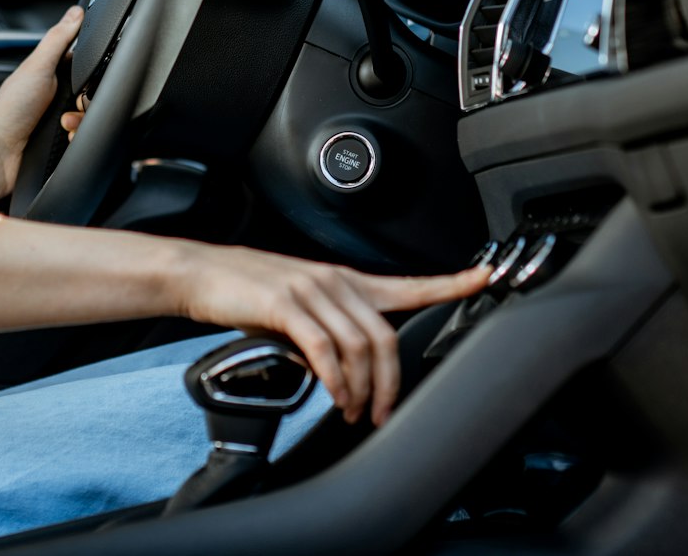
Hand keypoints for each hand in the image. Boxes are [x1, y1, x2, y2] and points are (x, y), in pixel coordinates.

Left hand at [0, 7, 82, 205]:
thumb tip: (75, 12)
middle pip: (90, 93)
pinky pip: (84, 139)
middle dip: (86, 100)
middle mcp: (52, 97)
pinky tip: (65, 138)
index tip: (89, 74)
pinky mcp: (60, 144)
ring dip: (80, 121)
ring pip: (89, 117)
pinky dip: (78, 139)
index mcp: (46, 74)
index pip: (81, 64)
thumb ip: (58, 39)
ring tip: (63, 124)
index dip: (90, 68)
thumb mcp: (36, 68)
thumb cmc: (7, 113)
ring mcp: (56, 122)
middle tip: (72, 102)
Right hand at [175, 247, 488, 426]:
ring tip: (354, 411)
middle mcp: (336, 281)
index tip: (484, 278)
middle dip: (391, 383)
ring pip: (359, 346)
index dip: (450, 283)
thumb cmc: (250, 291)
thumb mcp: (303, 303)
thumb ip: (334, 325)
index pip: (409, 284)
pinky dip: (334, 378)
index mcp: (346, 280)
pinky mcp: (285, 304)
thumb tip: (354, 368)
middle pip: (386, 336)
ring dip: (362, 388)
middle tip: (382, 414)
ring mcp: (311, 290)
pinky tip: (333, 394)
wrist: (202, 274)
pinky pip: (324, 348)